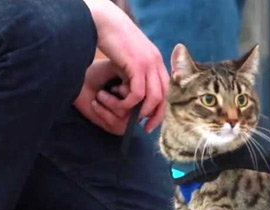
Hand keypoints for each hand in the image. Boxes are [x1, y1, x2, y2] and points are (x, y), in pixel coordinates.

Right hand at [82, 0, 168, 132]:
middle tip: (143, 127)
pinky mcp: (137, 65)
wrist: (103, 21)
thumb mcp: (129, 58)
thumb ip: (135, 72)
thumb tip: (134, 91)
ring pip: (153, 98)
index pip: (166, 91)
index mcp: (157, 61)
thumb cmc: (111, 38)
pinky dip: (128, 102)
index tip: (150, 122)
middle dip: (155, 116)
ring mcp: (149, 64)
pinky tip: (115, 100)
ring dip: (139, 111)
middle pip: (164, 97)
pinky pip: (138, 93)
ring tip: (124, 115)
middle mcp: (157, 63)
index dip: (161, 109)